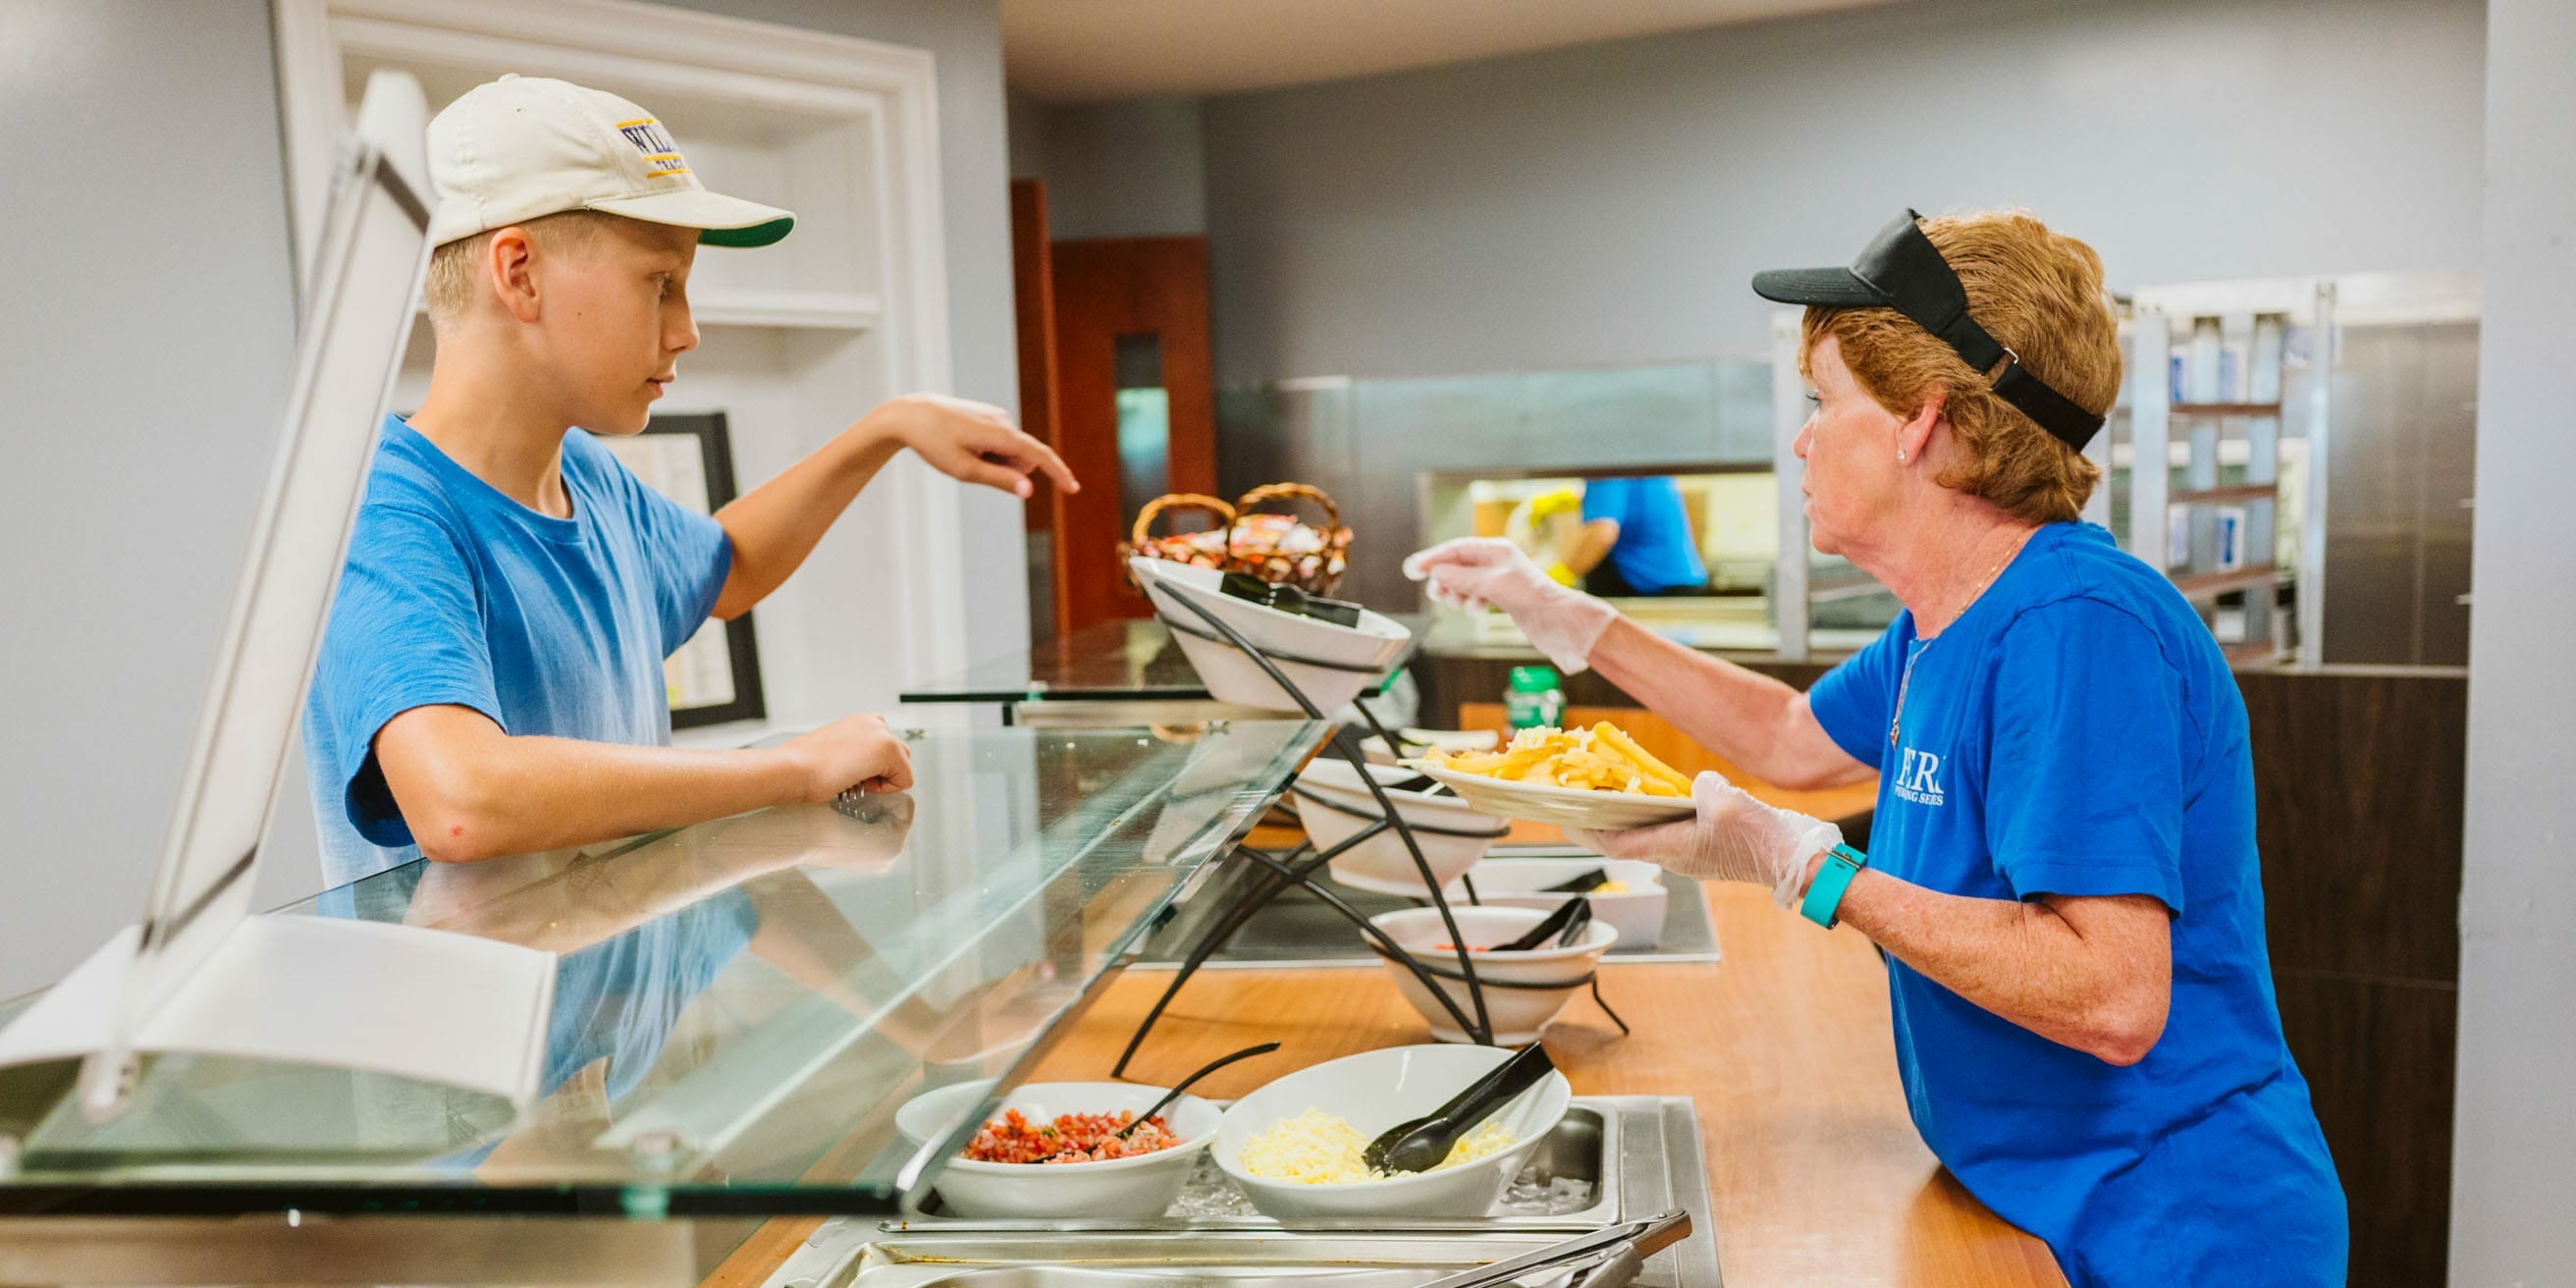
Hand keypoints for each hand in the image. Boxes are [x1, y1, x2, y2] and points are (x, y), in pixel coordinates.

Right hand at [782, 712, 914, 801]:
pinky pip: (905, 780)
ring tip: (854, 777)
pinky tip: (860, 782)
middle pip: (900, 756)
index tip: (847, 768)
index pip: (886, 750)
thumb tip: (865, 769)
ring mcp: (881, 733)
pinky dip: (886, 789)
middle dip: (881, 772)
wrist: (792, 768)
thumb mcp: (835, 752)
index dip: (871, 769)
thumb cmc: (803, 767)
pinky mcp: (887, 749)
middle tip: (851, 775)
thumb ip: (855, 754)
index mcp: (860, 722)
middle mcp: (873, 722)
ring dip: (884, 779)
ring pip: (903, 767)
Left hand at [863, 394, 1077, 498]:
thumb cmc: (934, 443)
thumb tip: (1029, 491)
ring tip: (964, 453)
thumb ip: (1000, 480)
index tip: (1073, 489)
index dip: (1058, 473)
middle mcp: (1004, 421)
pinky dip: (988, 451)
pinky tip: (962, 444)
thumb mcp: (964, 469)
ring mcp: (997, 416)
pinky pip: (1000, 442)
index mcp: (1000, 433)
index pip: (1039, 456)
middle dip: (1009, 471)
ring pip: (1010, 452)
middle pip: (1023, 459)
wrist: (910, 414)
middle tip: (972, 467)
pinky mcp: (989, 415)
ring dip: (995, 461)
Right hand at [1401, 537, 1616, 673]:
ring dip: (1457, 594)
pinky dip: (1470, 602)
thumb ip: (1461, 577)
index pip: (1456, 549)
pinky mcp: (1500, 595)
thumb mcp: (1491, 583)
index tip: (1413, 569)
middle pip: (1456, 566)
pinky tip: (1476, 609)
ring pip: (1463, 583)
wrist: (1556, 619)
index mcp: (1495, 549)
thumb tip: (1436, 572)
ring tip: (1460, 603)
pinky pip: (1474, 595)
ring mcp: (1497, 578)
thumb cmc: (1530, 595)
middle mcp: (1495, 561)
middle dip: (1444, 580)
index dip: (1433, 558)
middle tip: (1437, 594)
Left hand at [1572, 772, 1840, 905]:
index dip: (1590, 831)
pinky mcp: (1705, 851)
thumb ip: (1705, 789)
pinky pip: (1668, 835)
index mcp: (1675, 849)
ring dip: (1626, 821)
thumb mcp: (1730, 803)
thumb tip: (1697, 785)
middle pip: (1626, 842)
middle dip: (1600, 826)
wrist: (1796, 861)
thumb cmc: (1764, 838)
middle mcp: (1677, 858)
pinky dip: (1653, 819)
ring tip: (1609, 797)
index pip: (1619, 844)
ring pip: (1647, 838)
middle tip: (1577, 805)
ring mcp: (1691, 856)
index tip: (1567, 819)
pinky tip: (1654, 799)